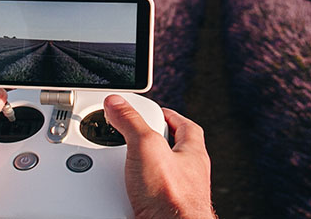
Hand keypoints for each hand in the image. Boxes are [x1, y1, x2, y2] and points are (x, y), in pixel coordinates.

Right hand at [103, 95, 214, 218]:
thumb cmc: (173, 197)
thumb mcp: (147, 146)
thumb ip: (131, 122)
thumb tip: (118, 103)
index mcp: (192, 153)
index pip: (185, 126)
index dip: (168, 115)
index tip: (151, 111)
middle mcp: (186, 174)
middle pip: (165, 148)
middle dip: (146, 142)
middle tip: (127, 137)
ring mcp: (172, 193)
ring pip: (151, 173)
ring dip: (133, 169)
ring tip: (119, 168)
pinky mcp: (158, 210)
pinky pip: (140, 194)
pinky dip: (127, 192)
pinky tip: (119, 192)